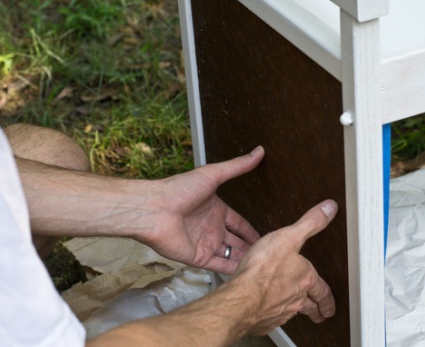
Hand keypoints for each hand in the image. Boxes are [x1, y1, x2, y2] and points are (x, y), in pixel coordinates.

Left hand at [140, 146, 264, 273]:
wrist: (154, 210)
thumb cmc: (180, 189)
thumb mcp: (213, 174)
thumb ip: (237, 166)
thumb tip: (259, 150)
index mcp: (216, 210)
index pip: (239, 223)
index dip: (251, 230)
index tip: (268, 236)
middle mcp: (212, 228)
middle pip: (236, 241)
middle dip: (251, 248)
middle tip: (269, 254)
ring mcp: (205, 244)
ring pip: (230, 255)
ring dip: (244, 260)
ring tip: (263, 266)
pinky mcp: (198, 258)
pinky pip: (218, 265)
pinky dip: (232, 270)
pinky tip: (247, 274)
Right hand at [232, 199, 337, 334]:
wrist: (242, 298)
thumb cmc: (263, 269)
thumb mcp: (289, 237)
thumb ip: (310, 224)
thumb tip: (329, 209)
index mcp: (305, 279)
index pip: (322, 292)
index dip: (327, 299)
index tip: (329, 306)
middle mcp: (296, 298)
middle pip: (310, 308)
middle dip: (317, 312)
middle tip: (320, 315)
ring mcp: (280, 312)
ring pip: (291, 314)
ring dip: (294, 313)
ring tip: (293, 311)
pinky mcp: (263, 321)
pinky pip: (270, 320)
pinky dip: (270, 316)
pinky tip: (265, 313)